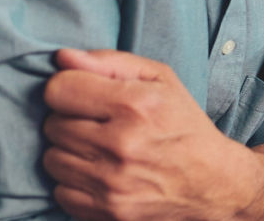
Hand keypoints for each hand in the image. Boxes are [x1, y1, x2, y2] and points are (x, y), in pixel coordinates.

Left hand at [42, 48, 259, 220]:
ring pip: (51, 159)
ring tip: (98, 147)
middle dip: (70, 119)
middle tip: (98, 122)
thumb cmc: (183, 124)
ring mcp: (112, 182)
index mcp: (136, 104)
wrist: (211, 182)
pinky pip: (60, 191)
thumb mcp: (161, 79)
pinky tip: (99, 172)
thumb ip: (110, 62)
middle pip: (52, 125)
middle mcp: (122, 144)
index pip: (59, 90)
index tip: (84, 93)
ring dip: (69, 152)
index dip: (68, 87)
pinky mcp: (106, 211)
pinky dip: (74, 181)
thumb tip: (63, 57)